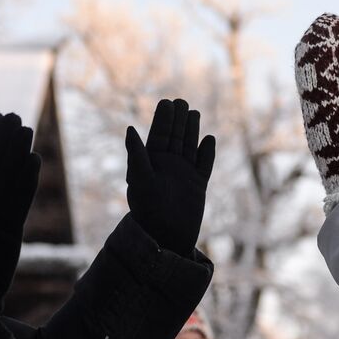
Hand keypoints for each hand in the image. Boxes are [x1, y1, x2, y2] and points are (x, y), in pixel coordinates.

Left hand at [125, 98, 215, 254]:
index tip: (166, 103)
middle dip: (178, 120)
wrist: (166, 236)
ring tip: (193, 113)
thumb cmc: (147, 211)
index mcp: (151, 164)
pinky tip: (209, 139)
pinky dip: (207, 152)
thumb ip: (136, 155)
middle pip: (175, 138)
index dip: (162, 119)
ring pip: (189, 147)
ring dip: (191, 131)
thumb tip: (129, 129)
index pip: (158, 136)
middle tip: (181, 102)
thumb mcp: (140, 180)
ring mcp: (184, 175)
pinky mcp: (198, 185)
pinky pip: (204, 164)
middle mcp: (167, 167)